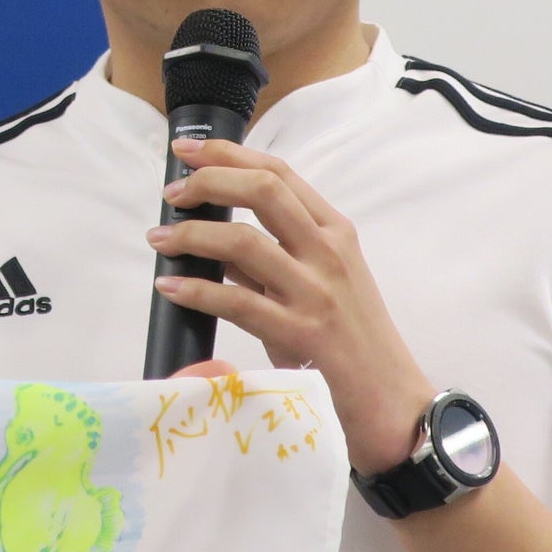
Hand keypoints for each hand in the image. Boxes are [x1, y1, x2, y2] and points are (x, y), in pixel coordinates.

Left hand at [147, 137, 434, 472]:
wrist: (392, 401)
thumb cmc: (352, 341)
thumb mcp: (320, 283)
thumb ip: (272, 258)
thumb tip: (212, 240)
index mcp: (335, 231)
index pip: (280, 173)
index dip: (229, 154)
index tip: (189, 150)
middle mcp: (329, 251)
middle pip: (263, 191)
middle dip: (209, 181)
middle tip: (173, 194)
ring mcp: (317, 291)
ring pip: (243, 241)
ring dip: (191, 235)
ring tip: (160, 240)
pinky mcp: (302, 333)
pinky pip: (237, 301)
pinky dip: (195, 290)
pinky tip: (170, 287)